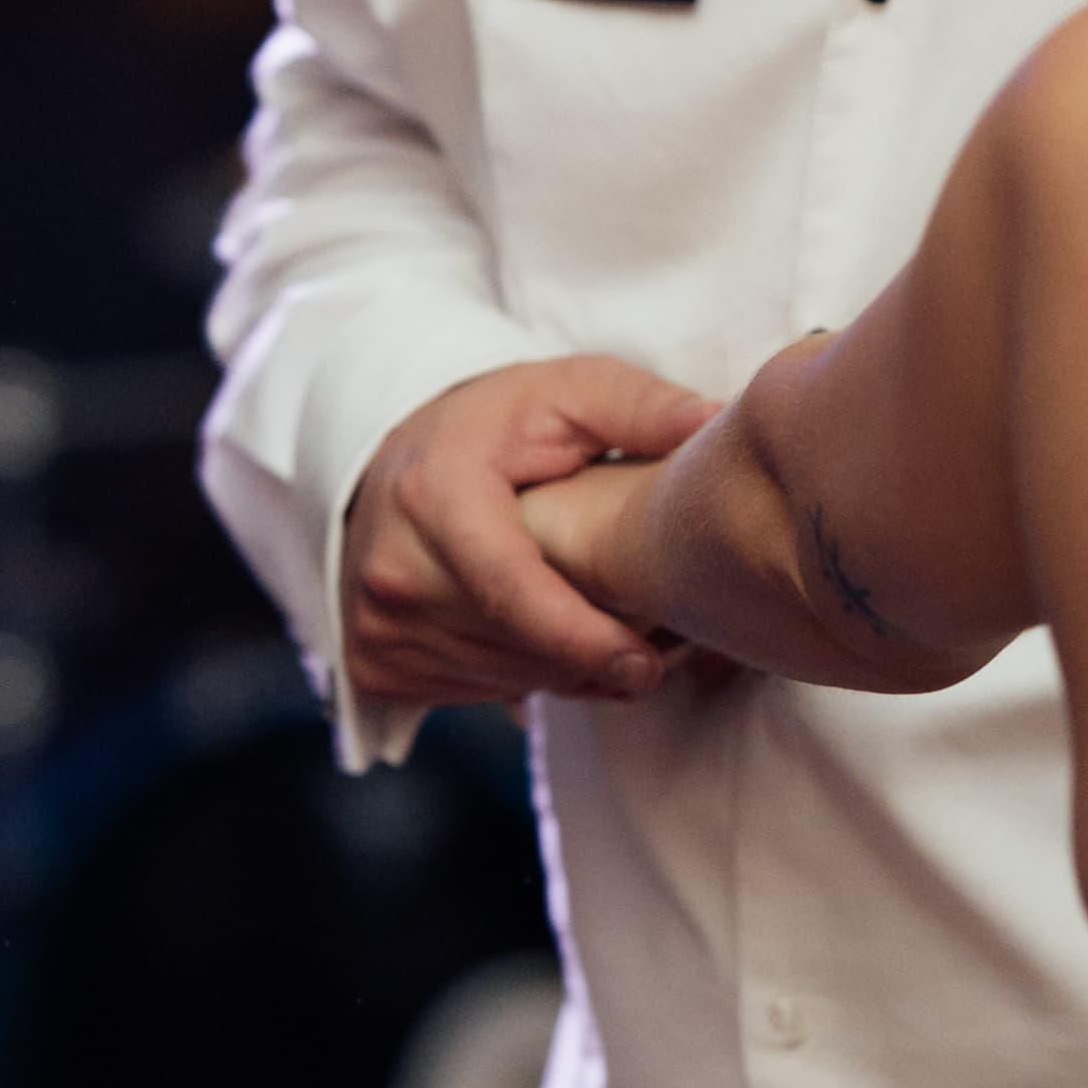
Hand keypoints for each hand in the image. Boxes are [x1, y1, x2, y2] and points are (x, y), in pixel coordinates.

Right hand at [340, 355, 719, 714]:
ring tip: (598, 621)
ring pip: (509, 678)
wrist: (387, 464)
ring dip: (567, 665)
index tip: (648, 664)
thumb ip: (638, 408)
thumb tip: (712, 422)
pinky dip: (528, 676)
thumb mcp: (561, 393)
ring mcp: (376, 626)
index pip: (513, 592)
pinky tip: (545, 635)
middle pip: (521, 646)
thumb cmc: (491, 427)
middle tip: (652, 629)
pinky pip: (480, 694)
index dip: (584, 639)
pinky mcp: (375, 665)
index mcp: (435, 497)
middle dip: (595, 646)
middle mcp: (393, 570)